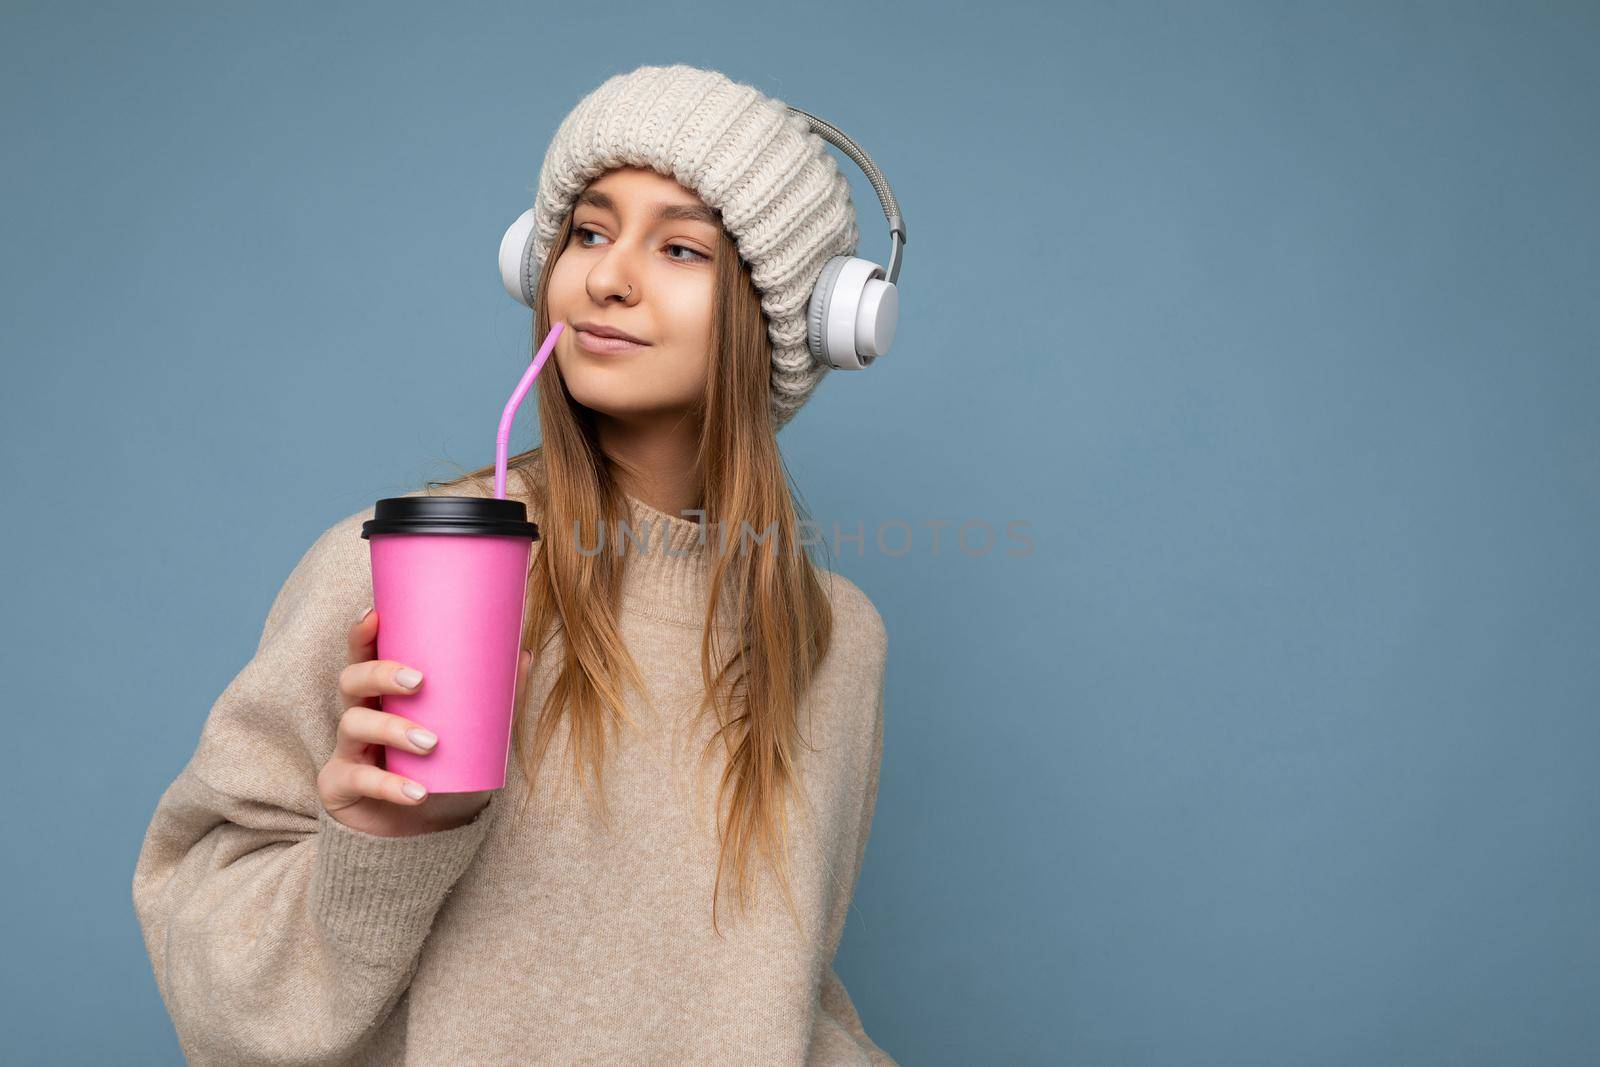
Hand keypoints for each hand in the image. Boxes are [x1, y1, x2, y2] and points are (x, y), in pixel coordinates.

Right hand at [316, 606, 532, 837]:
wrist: (426, 835)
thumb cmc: (445, 772)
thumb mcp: (471, 735)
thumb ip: (495, 699)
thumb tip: (524, 654)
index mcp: (384, 696)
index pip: (364, 656)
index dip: (361, 634)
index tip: (374, 614)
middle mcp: (359, 716)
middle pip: (351, 681)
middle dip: (380, 674)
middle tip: (418, 680)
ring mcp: (346, 752)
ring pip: (353, 726)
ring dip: (393, 730)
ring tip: (431, 743)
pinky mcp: (341, 788)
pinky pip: (359, 780)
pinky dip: (390, 786)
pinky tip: (417, 792)